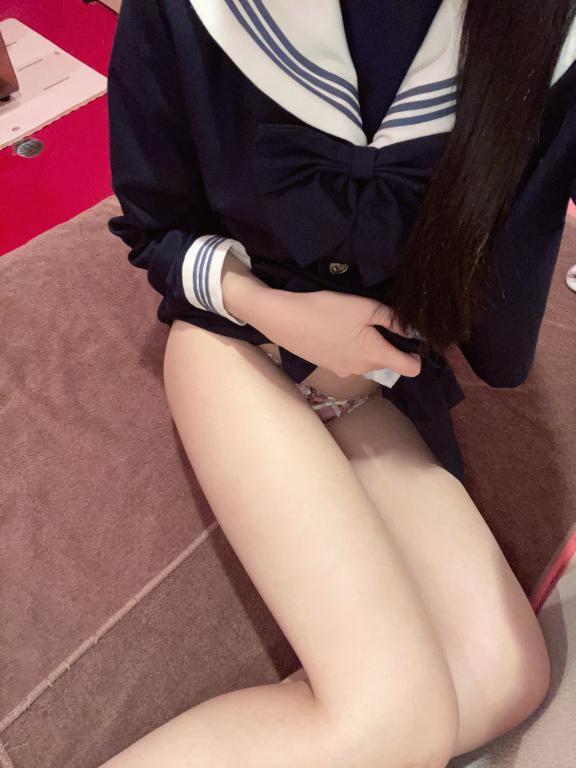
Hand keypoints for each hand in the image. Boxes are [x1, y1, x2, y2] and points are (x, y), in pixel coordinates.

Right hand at [255, 288, 421, 377]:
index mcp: (375, 354)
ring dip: (367, 345)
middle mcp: (362, 368)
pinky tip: (335, 330)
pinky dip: (350, 347)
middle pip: (387, 362)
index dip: (417, 355)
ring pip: (367, 359)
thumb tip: (412, 331)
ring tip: (351, 322)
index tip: (411, 339)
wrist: (284, 319)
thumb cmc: (327, 310)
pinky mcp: (329, 366)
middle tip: (376, 320)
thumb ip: (392, 320)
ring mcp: (344, 370)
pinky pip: (350, 359)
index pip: (411, 368)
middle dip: (388, 344)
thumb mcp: (365, 307)